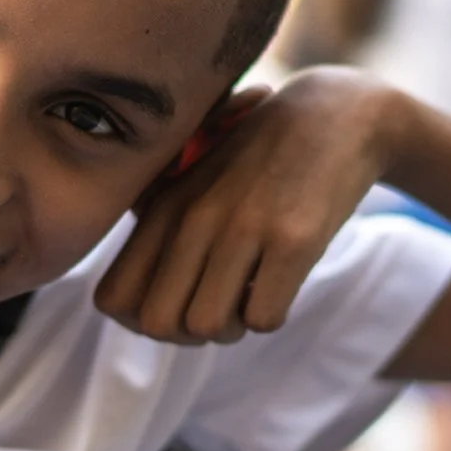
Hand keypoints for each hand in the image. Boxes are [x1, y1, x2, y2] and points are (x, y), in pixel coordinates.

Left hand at [96, 68, 400, 343]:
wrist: (338, 115)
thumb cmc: (257, 164)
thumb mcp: (192, 184)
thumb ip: (155, 235)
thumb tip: (127, 305)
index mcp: (163, 207)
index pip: (113, 298)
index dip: (140, 320)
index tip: (176, 305)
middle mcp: (195, 216)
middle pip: (157, 323)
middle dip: (186, 334)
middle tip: (218, 307)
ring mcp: (244, 227)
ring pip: (207, 327)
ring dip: (231, 328)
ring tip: (250, 295)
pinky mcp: (295, 239)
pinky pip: (263, 320)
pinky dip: (270, 316)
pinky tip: (280, 284)